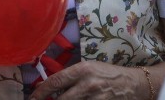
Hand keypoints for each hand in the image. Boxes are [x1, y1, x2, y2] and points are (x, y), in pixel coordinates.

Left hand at [29, 61, 147, 99]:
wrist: (133, 84)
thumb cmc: (108, 74)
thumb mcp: (89, 68)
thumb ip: (71, 76)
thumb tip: (50, 87)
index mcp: (82, 69)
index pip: (55, 82)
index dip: (40, 92)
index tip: (32, 98)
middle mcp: (88, 84)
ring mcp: (96, 98)